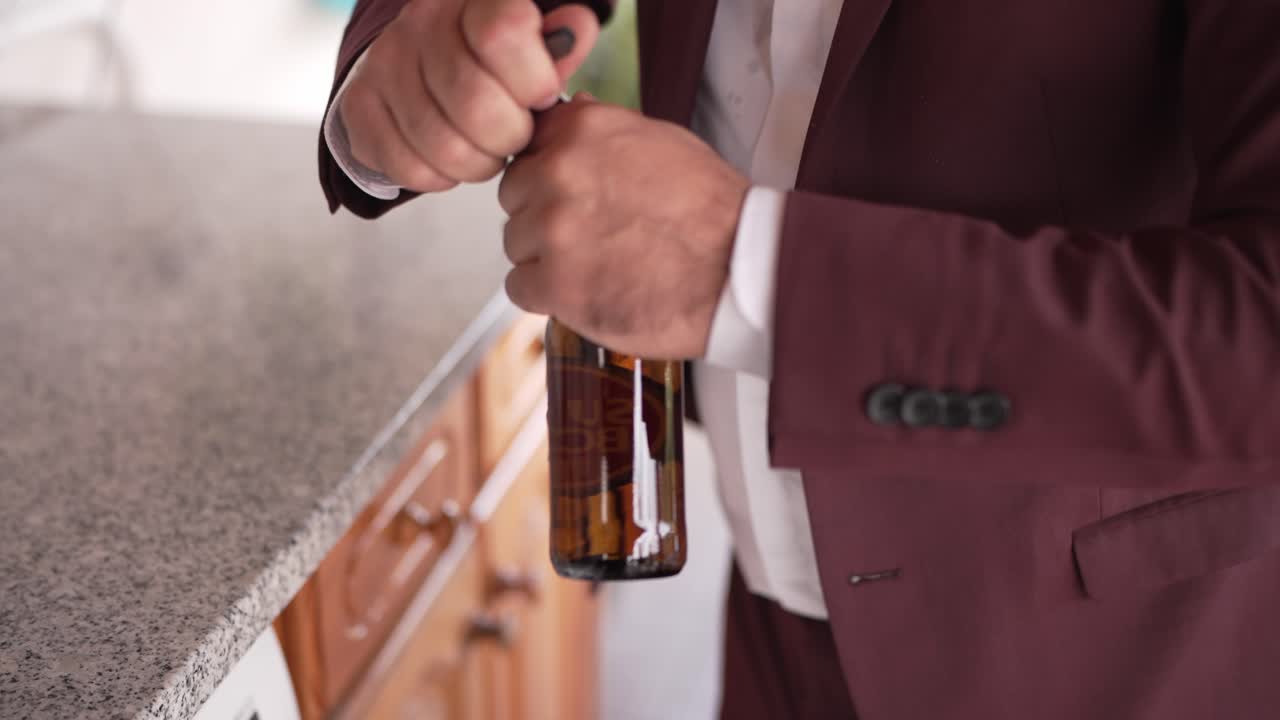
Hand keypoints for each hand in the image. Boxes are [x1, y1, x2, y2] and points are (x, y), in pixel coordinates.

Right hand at [338, 0, 598, 191]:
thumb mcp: (534, 43)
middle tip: (515, 136)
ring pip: (442, 144)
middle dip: (510, 137)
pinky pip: (409, 168)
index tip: (541, 96)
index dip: (533, 78)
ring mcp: (384, 65)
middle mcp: (420, 24)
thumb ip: (560, 41)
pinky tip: (450, 158)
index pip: (503, 31)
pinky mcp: (359, 107)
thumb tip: (576, 31)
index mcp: (472, 1)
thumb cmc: (490, 61)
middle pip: (475, 102)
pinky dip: (440, 178)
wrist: (417, 64)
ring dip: (478, 163)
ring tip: (487, 151)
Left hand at [499, 97, 750, 358]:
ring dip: (546, 259)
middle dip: (543, 217)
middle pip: (515, 197)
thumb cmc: (712, 212)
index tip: (570, 195)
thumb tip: (568, 112)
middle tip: (590, 237)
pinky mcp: (555, 284)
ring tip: (599, 266)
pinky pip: (519, 288)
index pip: (529, 146)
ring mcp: (554, 229)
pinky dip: (547, 296)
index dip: (548, 175)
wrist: (741, 271)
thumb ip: (603, 130)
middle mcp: (560, 171)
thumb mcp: (662, 142)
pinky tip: (587, 292)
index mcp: (584, 130)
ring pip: (516, 244)